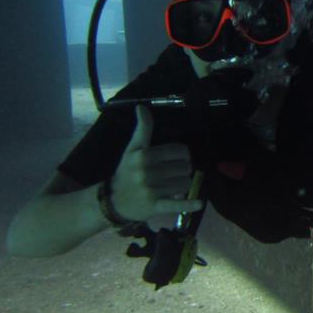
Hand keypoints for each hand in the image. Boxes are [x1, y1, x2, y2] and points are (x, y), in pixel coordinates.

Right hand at [109, 105, 202, 221]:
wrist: (113, 200)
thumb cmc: (127, 171)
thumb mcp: (133, 148)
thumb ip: (142, 128)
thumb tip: (142, 106)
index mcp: (144, 155)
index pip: (180, 151)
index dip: (182, 155)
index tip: (174, 160)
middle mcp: (147, 171)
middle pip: (185, 167)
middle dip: (182, 170)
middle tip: (171, 174)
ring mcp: (151, 190)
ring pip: (185, 183)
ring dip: (182, 185)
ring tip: (170, 186)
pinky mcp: (155, 206)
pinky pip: (176, 204)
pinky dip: (188, 204)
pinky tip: (198, 204)